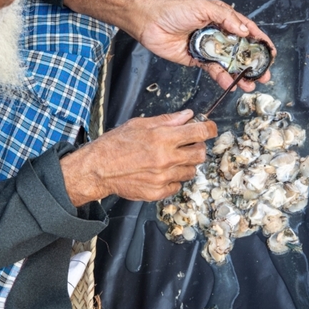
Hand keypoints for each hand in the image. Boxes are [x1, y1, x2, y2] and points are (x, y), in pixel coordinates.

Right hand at [60, 109, 216, 205]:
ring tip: (170, 159)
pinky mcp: (158, 192)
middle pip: (200, 154)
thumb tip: (188, 116)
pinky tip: (161, 172)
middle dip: (198, 148)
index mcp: (163, 137)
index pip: (200, 132)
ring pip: (191, 171)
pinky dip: (173, 179)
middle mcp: (166, 158)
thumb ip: (167, 120)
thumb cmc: (116, 144)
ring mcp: (163, 177)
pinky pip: (177, 186)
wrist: (98, 169)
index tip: (210, 128)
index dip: (209, 129)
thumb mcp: (140, 124)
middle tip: (188, 145)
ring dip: (186, 164)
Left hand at [135, 0, 275, 91]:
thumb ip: (225, 17)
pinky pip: (214, 70)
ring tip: (252, 84)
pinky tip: (231, 84)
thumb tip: (243, 30)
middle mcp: (217, 33)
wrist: (150, 23)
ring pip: (229, 63)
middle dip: (254, 62)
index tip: (270, 50)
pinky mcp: (198, 60)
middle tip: (265, 73)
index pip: (246, 29)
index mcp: (221, 18)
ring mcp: (208, 48)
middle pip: (241, 49)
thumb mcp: (203, 7)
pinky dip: (223, 78)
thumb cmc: (174, 10)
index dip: (259, 39)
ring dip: (241, 74)